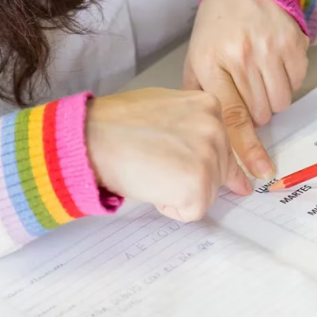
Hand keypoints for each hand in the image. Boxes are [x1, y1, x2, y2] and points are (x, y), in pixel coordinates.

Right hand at [85, 88, 252, 221]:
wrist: (92, 138)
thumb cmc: (117, 124)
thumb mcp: (165, 109)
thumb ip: (193, 127)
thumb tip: (219, 161)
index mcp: (209, 106)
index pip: (224, 145)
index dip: (206, 162)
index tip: (217, 176)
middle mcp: (216, 129)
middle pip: (218, 171)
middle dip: (190, 177)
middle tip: (157, 165)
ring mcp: (209, 157)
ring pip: (206, 192)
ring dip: (179, 192)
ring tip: (150, 171)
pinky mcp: (198, 185)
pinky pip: (192, 211)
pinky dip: (170, 207)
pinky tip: (151, 185)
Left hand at [184, 0, 309, 178]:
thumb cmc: (218, 26)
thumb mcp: (198, 58)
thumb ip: (202, 96)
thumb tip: (213, 138)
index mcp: (213, 64)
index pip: (233, 117)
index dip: (247, 148)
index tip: (260, 171)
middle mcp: (242, 57)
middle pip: (261, 114)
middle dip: (255, 111)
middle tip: (246, 89)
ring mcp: (271, 49)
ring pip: (281, 102)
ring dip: (272, 98)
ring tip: (259, 74)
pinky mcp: (294, 44)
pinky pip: (296, 83)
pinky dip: (287, 80)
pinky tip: (273, 61)